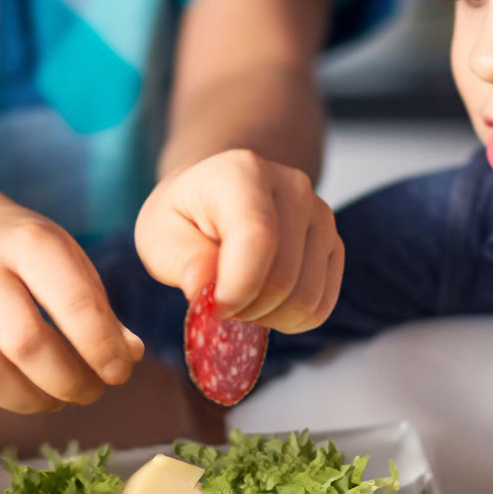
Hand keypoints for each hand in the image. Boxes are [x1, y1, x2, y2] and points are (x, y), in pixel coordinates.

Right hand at [0, 204, 143, 413]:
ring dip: (35, 400)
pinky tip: (19, 388)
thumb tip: (128, 357)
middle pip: (27, 344)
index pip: (73, 302)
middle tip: (91, 390)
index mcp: (27, 241)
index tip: (119, 372)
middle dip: (70, 381)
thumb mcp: (66, 260)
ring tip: (58, 396)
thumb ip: (99, 310)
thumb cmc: (21, 254)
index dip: (102, 347)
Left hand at [133, 148, 341, 332]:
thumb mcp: (158, 233)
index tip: (211, 307)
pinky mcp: (334, 244)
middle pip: (283, 279)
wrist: (216, 198)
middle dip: (245, 309)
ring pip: (306, 299)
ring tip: (241, 299)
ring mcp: (320, 216)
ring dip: (268, 317)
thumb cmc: (184, 216)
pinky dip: (291, 319)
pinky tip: (265, 303)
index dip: (236, 288)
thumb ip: (180, 258)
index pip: (258, 239)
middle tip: (219, 302)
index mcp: (243, 174)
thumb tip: (203, 286)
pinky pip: (322, 305)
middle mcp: (293, 188)